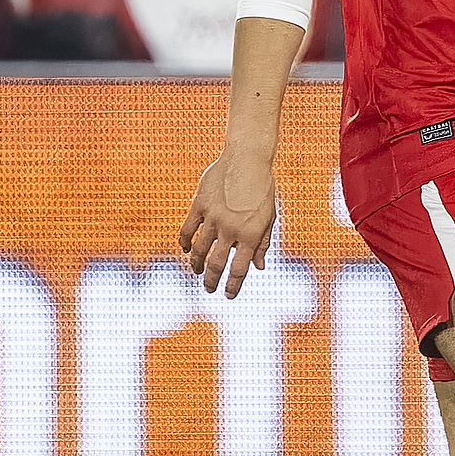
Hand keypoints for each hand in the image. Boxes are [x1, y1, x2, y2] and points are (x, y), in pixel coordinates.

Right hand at [180, 149, 277, 297]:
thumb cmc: (263, 189)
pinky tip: (186, 249)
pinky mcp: (199, 205)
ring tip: (198, 271)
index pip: (239, 268)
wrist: (248, 159)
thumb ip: (263, 244)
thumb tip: (258, 268)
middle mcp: (230, 229)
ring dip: (197, 264)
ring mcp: (213, 217)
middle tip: (209, 289)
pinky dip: (185, 241)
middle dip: (212, 281)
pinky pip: (188, 229)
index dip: (233, 286)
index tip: (228, 296)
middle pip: (217, 264)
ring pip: (200, 249)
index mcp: (251, 234)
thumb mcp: (269, 217)